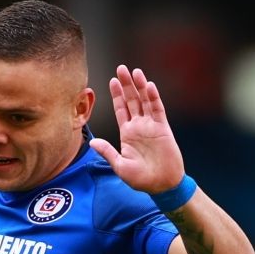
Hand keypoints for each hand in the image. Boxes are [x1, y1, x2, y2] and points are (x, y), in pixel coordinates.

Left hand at [88, 65, 185, 195]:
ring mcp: (151, 126)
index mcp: (127, 133)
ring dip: (140, 86)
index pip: (121, 109)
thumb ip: (107, 152)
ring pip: (145, 101)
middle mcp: (139, 126)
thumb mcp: (120, 166)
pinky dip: (154, 98)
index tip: (111, 80)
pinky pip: (158, 110)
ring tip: (135, 72)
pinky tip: (149, 86)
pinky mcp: (163, 128)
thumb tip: (91, 142)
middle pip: (131, 100)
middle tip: (121, 68)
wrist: (162, 185)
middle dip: (126, 85)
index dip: (116, 95)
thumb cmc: (141, 179)